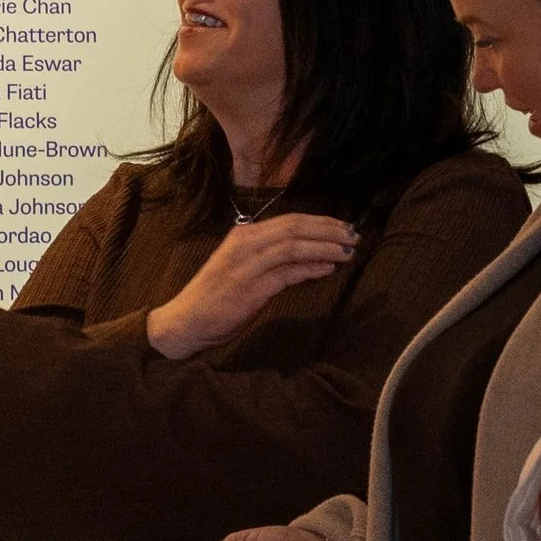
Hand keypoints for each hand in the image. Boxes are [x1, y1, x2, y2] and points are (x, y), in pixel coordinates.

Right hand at [147, 213, 355, 359]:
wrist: (186, 321)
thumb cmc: (217, 298)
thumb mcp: (245, 269)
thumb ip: (274, 260)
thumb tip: (314, 256)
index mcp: (244, 235)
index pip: (290, 220)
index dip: (321, 221)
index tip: (344, 227)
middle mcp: (245, 243)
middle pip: (295, 227)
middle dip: (328, 230)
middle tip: (353, 235)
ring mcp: (246, 264)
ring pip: (293, 246)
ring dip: (324, 247)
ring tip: (347, 251)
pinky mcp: (250, 287)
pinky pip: (287, 272)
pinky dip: (311, 267)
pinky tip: (329, 268)